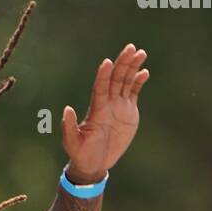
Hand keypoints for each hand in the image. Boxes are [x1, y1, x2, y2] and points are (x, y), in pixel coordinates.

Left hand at [62, 44, 148, 180]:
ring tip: (140, 53)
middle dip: (123, 63)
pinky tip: (144, 72)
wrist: (94, 162)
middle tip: (130, 48)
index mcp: (96, 109)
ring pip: (126, 81)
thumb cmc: (81, 153)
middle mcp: (107, 103)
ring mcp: (118, 105)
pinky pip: (133, 92)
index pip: (100, 87)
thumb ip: (69, 127)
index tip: (107, 62)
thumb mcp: (72, 143)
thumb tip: (67, 109)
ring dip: (133, 67)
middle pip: (116, 78)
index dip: (103, 75)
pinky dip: (138, 81)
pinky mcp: (128, 111)